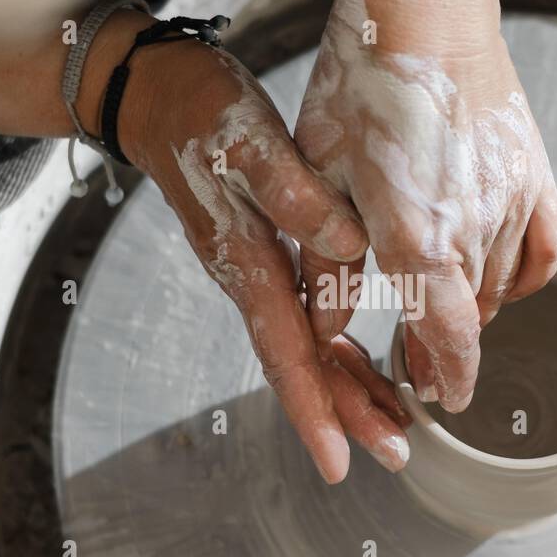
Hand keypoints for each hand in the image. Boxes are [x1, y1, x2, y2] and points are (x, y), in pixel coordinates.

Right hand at [120, 28, 409, 482]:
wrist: (161, 93)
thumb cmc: (202, 111)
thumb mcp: (250, 140)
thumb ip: (296, 193)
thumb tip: (347, 243)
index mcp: (247, 260)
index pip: (284, 353)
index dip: (314, 410)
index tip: (340, 462)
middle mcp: (249, 278)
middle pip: (300, 366)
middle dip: (346, 414)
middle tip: (396, 452)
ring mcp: (256, 271)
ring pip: (306, 349)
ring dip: (348, 388)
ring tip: (395, 421)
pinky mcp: (265, 255)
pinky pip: (305, 319)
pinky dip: (338, 348)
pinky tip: (367, 363)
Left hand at [294, 0, 556, 412]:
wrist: (423, 7)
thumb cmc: (359, 84)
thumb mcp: (319, 175)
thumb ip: (325, 261)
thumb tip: (326, 328)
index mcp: (417, 237)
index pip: (446, 336)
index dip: (447, 376)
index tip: (441, 400)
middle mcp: (474, 228)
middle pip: (471, 318)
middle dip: (448, 350)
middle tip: (424, 366)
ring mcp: (513, 199)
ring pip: (501, 285)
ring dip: (475, 311)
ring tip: (448, 316)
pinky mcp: (534, 171)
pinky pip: (545, 247)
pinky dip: (525, 274)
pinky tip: (502, 280)